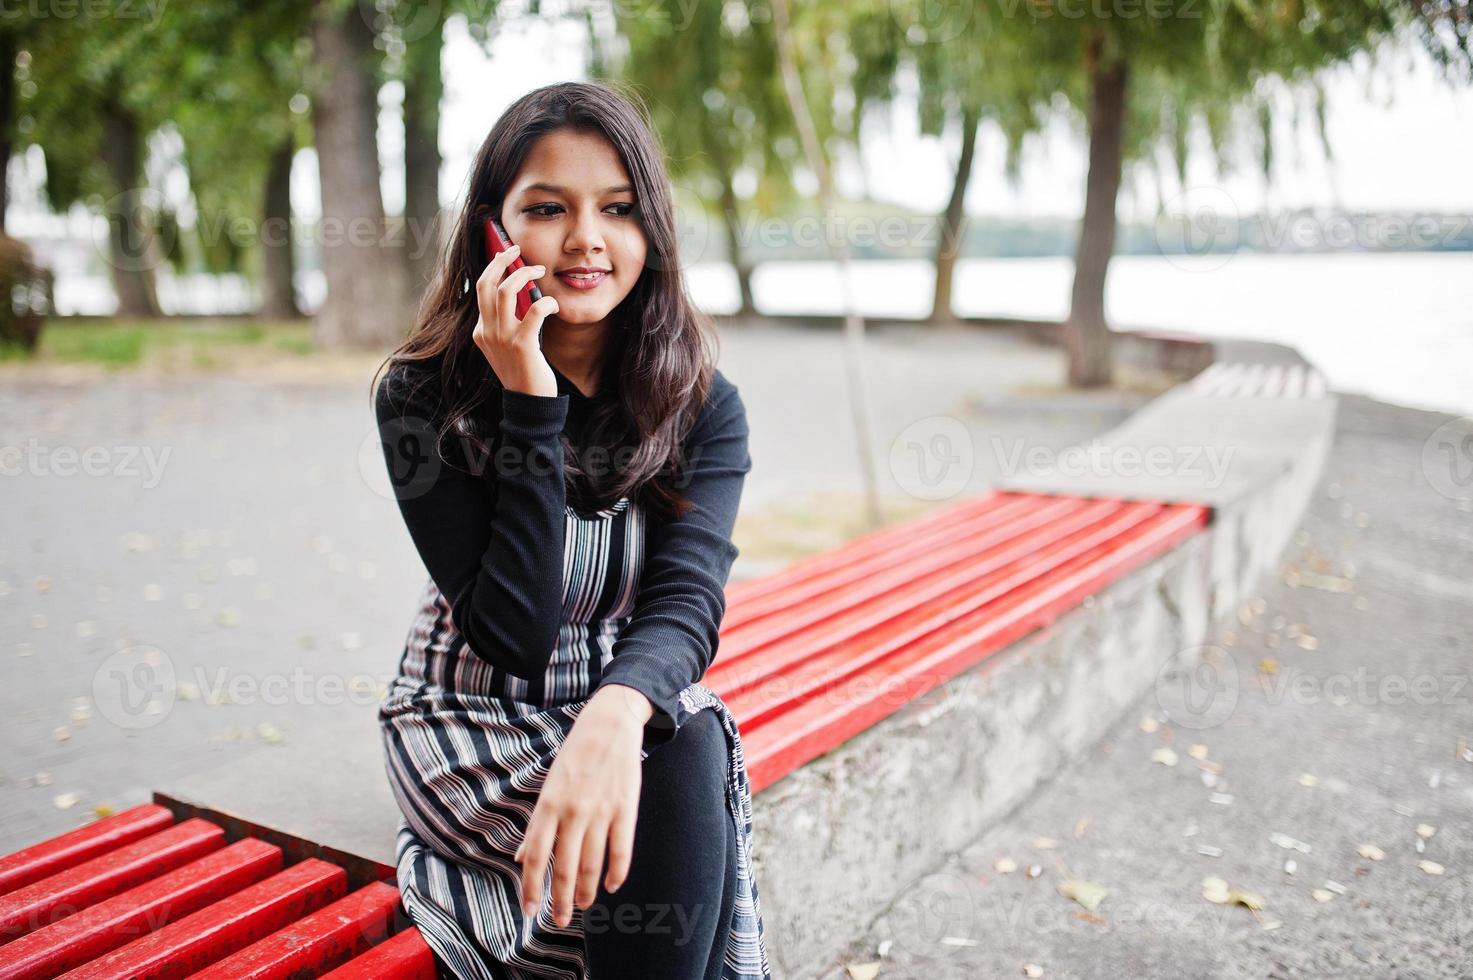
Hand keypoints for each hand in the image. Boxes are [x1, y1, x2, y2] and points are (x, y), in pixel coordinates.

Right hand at [472, 241, 560, 397]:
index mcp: (481, 331)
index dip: (494, 267)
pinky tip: (554, 304)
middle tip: (518, 250)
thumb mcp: (506, 346)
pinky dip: (546, 302)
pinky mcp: (522, 345)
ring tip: (540, 271)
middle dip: (501, 260)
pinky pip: (534, 311)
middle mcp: (487, 332)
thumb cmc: (523, 372)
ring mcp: (502, 339)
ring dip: (524, 274)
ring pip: (505, 291)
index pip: (481, 289)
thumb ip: (506, 324)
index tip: (507, 254)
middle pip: (486, 284)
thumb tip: (520, 293)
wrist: (529, 403)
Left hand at [513, 685, 651, 926]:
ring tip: (582, 905)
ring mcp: (600, 811)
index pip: (536, 857)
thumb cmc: (574, 756)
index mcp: (548, 806)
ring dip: (586, 890)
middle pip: (564, 867)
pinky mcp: (625, 808)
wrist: (609, 724)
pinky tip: (612, 885)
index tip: (529, 911)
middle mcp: (572, 811)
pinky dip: (617, 872)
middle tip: (558, 920)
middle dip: (559, 899)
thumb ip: (537, 825)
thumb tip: (521, 857)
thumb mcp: (548, 786)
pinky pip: (621, 849)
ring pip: (591, 864)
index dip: (532, 888)